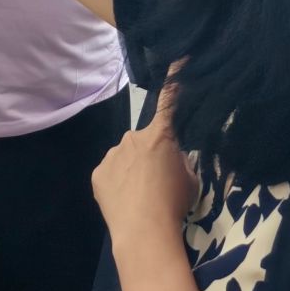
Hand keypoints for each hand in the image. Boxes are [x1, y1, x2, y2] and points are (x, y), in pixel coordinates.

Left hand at [92, 87, 199, 258]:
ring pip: (125, 156)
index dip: (174, 79)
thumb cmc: (173, 203)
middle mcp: (133, 137)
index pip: (169, 100)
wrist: (143, 231)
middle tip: (157, 180)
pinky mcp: (97, 173)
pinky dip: (117, 182)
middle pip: (144, 140)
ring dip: (132, 168)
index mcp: (161, 135)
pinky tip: (125, 200)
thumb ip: (181, 160)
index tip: (177, 59)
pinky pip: (110, 172)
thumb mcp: (191, 179)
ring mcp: (112, 154)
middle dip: (150, 153)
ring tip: (139, 195)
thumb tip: (172, 157)